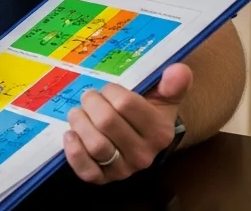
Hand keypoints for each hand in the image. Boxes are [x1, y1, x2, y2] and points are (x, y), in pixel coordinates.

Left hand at [63, 63, 189, 182]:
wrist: (141, 142)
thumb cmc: (147, 114)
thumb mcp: (163, 98)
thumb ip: (173, 84)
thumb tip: (179, 70)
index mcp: (160, 132)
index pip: (125, 104)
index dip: (110, 91)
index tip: (108, 90)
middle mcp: (144, 154)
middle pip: (107, 122)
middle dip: (91, 103)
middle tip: (88, 97)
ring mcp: (124, 169)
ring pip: (96, 145)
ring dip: (79, 123)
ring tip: (78, 113)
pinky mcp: (104, 179)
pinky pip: (87, 171)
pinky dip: (74, 152)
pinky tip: (71, 135)